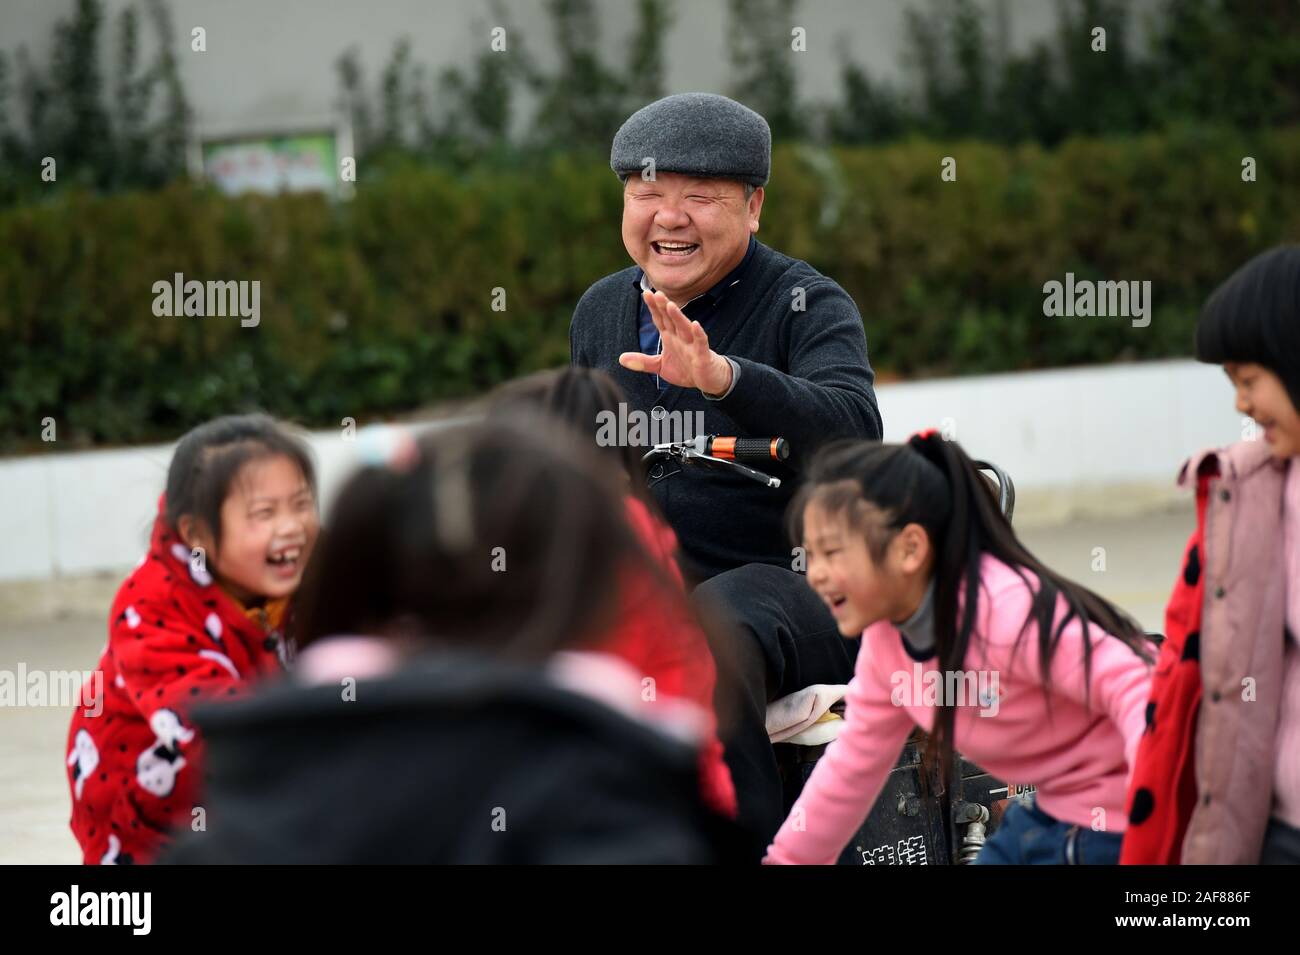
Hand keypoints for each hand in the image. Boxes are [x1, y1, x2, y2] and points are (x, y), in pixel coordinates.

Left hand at [618, 290, 732, 394]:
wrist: (709, 380)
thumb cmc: (686, 369)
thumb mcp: (660, 366)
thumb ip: (642, 362)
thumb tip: (620, 358)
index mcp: (670, 337)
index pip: (660, 319)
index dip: (654, 307)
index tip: (646, 293)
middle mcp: (681, 337)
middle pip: (671, 319)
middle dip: (664, 307)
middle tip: (656, 293)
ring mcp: (692, 345)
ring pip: (684, 328)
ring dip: (678, 317)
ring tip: (671, 305)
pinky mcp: (703, 355)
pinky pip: (701, 343)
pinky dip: (698, 334)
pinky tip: (696, 325)